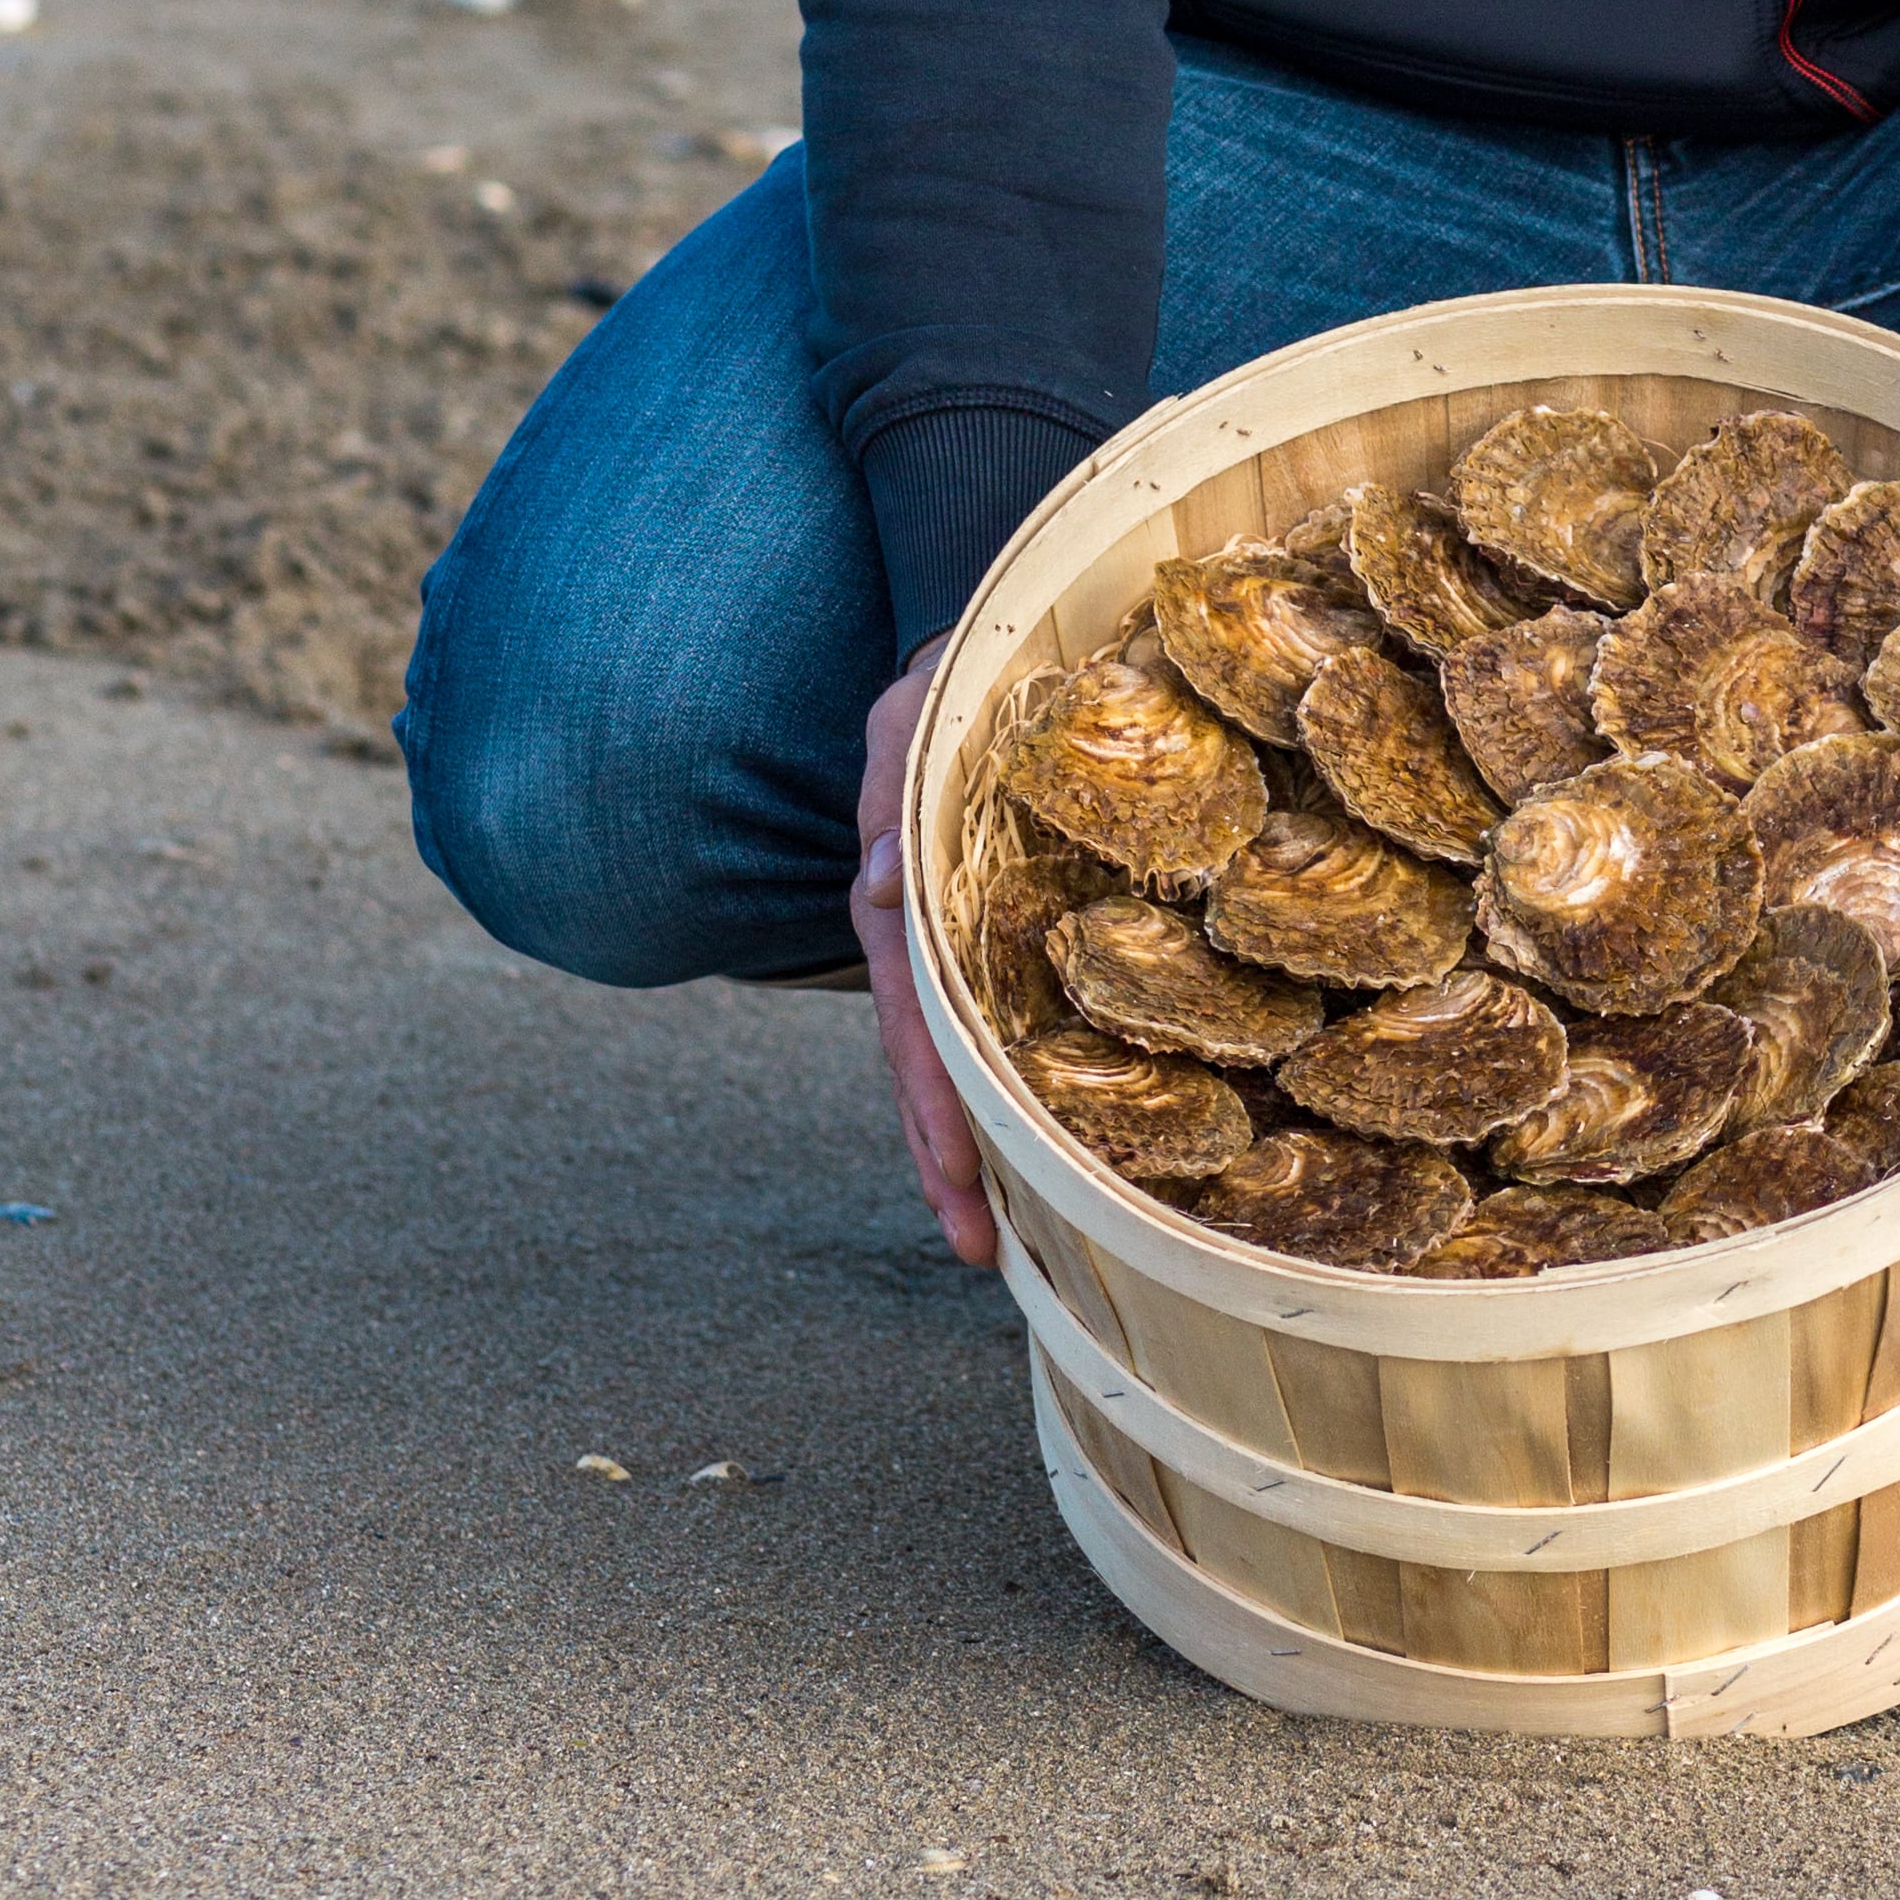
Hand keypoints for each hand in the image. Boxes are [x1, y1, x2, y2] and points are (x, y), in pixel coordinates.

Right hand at [850, 640, 996, 1269]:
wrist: (971, 648)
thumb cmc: (946, 682)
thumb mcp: (910, 719)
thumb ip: (890, 791)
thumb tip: (876, 881)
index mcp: (896, 898)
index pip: (913, 1024)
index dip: (935, 1106)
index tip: (959, 1184)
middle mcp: (917, 934)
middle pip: (927, 1068)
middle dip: (946, 1160)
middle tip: (982, 1251)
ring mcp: (945, 939)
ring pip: (949, 1060)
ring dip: (964, 1145)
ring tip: (997, 1235)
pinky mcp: (978, 929)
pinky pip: (981, 1019)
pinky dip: (994, 1086)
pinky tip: (1023, 1143)